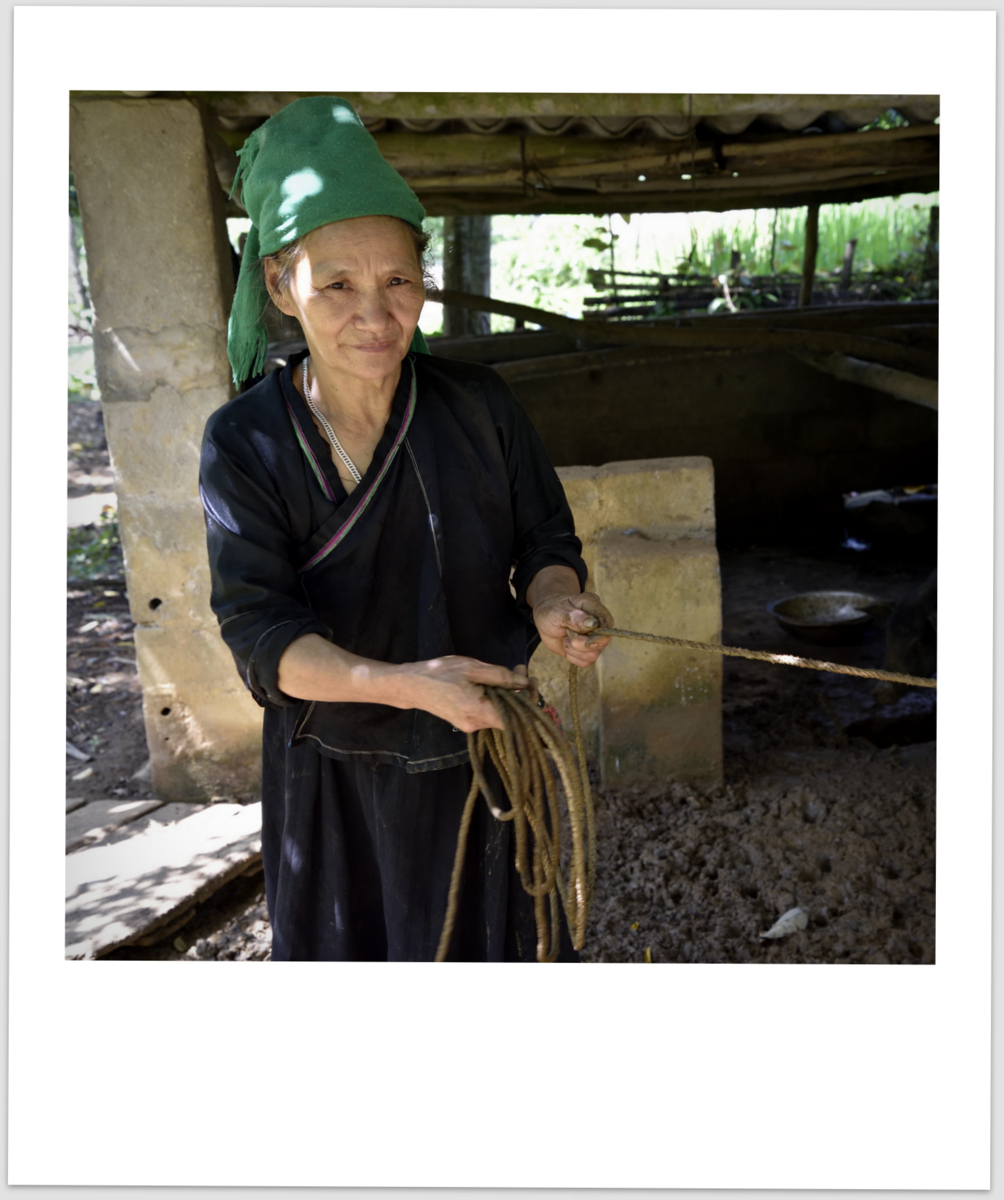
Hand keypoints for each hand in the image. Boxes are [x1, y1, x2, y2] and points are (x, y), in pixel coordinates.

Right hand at [403, 656, 534, 732]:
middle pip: (509, 716)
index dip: (528, 703)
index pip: (515, 719)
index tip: (532, 683)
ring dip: (509, 695)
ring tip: (511, 673)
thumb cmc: (439, 673)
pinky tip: (495, 684)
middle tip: (522, 671)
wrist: (411, 685)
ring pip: (499, 714)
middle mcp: (476, 725)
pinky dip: (497, 699)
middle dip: (520, 694)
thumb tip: (524, 681)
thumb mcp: (472, 667)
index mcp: (478, 712)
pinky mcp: (466, 722)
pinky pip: (489, 713)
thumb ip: (500, 676)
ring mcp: (470, 726)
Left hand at [532, 591, 613, 667]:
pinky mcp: (587, 651)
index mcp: (593, 607)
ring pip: (594, 655)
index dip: (598, 633)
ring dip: (574, 650)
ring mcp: (594, 639)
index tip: (582, 636)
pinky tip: (566, 645)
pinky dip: (572, 657)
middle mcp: (598, 624)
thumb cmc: (551, 610)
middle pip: (603, 641)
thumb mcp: (557, 611)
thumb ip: (574, 617)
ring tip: (565, 637)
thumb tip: (593, 624)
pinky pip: (586, 662)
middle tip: (567, 633)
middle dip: (581, 643)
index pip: (607, 622)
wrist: (544, 618)